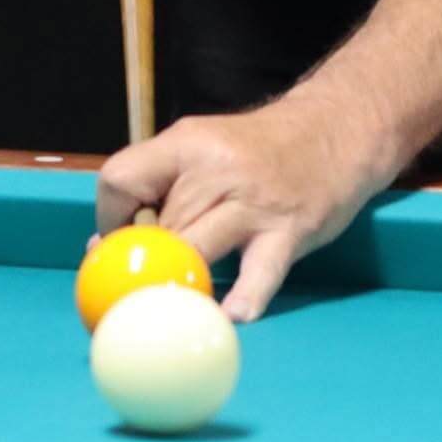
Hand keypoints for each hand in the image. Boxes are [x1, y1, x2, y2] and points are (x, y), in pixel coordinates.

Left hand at [95, 98, 393, 321]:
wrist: (338, 126)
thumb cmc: (261, 150)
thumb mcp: (208, 148)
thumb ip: (162, 187)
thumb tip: (102, 246)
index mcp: (188, 141)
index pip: (120, 179)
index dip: (110, 221)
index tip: (123, 243)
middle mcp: (217, 166)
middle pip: (156, 226)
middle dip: (147, 263)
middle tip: (147, 285)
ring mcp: (255, 200)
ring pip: (193, 250)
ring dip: (178, 284)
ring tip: (174, 307)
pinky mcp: (289, 230)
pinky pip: (259, 271)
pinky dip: (244, 297)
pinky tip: (232, 315)